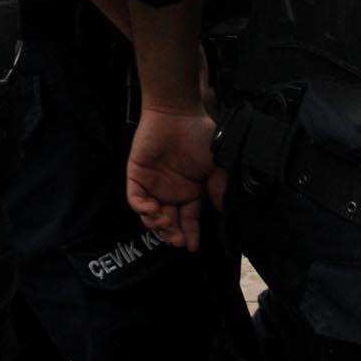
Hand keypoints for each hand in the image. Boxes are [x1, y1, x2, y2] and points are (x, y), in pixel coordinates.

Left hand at [125, 106, 223, 250]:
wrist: (177, 113)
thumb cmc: (199, 135)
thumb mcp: (216, 165)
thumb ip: (218, 189)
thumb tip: (224, 211)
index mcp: (191, 191)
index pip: (189, 220)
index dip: (191, 234)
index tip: (193, 247)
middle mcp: (172, 192)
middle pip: (170, 223)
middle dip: (173, 234)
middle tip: (178, 240)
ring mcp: (153, 186)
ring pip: (151, 216)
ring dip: (158, 224)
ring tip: (166, 221)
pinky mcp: (137, 177)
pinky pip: (136, 200)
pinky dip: (143, 209)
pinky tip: (153, 209)